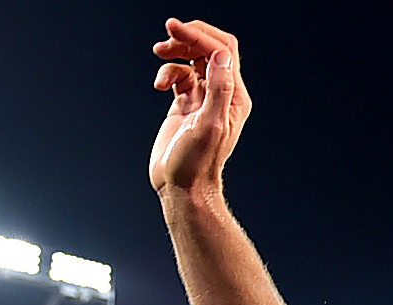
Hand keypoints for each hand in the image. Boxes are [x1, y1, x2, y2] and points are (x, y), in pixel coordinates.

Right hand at [149, 19, 249, 194]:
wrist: (181, 187)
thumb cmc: (196, 164)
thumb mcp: (209, 126)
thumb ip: (218, 89)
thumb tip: (220, 56)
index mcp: (234, 97)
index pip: (223, 51)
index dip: (200, 35)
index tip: (175, 29)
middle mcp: (221, 94)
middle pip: (209, 50)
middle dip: (188, 37)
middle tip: (167, 33)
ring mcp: (202, 98)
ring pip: (193, 60)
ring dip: (176, 52)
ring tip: (159, 52)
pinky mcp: (185, 105)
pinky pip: (179, 76)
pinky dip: (167, 73)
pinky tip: (158, 85)